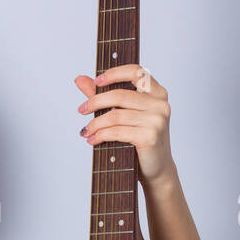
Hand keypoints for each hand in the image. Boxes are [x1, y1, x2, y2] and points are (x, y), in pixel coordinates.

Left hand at [74, 64, 174, 187]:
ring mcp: (157, 120)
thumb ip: (103, 95)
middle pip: (119, 95)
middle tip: (81, 110)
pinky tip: (93, 139)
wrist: (156, 168)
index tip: (96, 81)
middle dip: (95, 102)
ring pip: (115, 115)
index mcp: (157, 92)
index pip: (136, 71)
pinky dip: (101, 135)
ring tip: (86, 131)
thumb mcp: (123, 114)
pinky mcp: (150, 136)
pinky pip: (117, 131)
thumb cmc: (140, 139)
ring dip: (95, 124)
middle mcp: (160, 103)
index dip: (114, 73)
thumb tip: (79, 79)